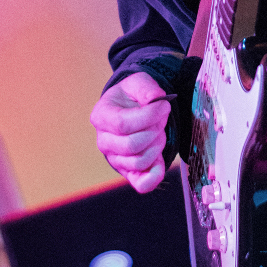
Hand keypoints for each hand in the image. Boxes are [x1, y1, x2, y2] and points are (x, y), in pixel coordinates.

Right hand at [91, 72, 171, 192]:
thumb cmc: (131, 96)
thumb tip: (156, 98)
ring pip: (139, 162)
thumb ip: (147, 87)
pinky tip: (161, 160)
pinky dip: (155, 176)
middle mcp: (103, 141)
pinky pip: (142, 184)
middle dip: (155, 130)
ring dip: (157, 145)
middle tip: (162, 118)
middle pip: (132, 144)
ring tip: (159, 131)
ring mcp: (114, 159)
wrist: (129, 110)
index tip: (165, 106)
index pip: (123, 123)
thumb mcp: (137, 82)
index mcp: (101, 116)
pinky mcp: (128, 172)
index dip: (149, 116)